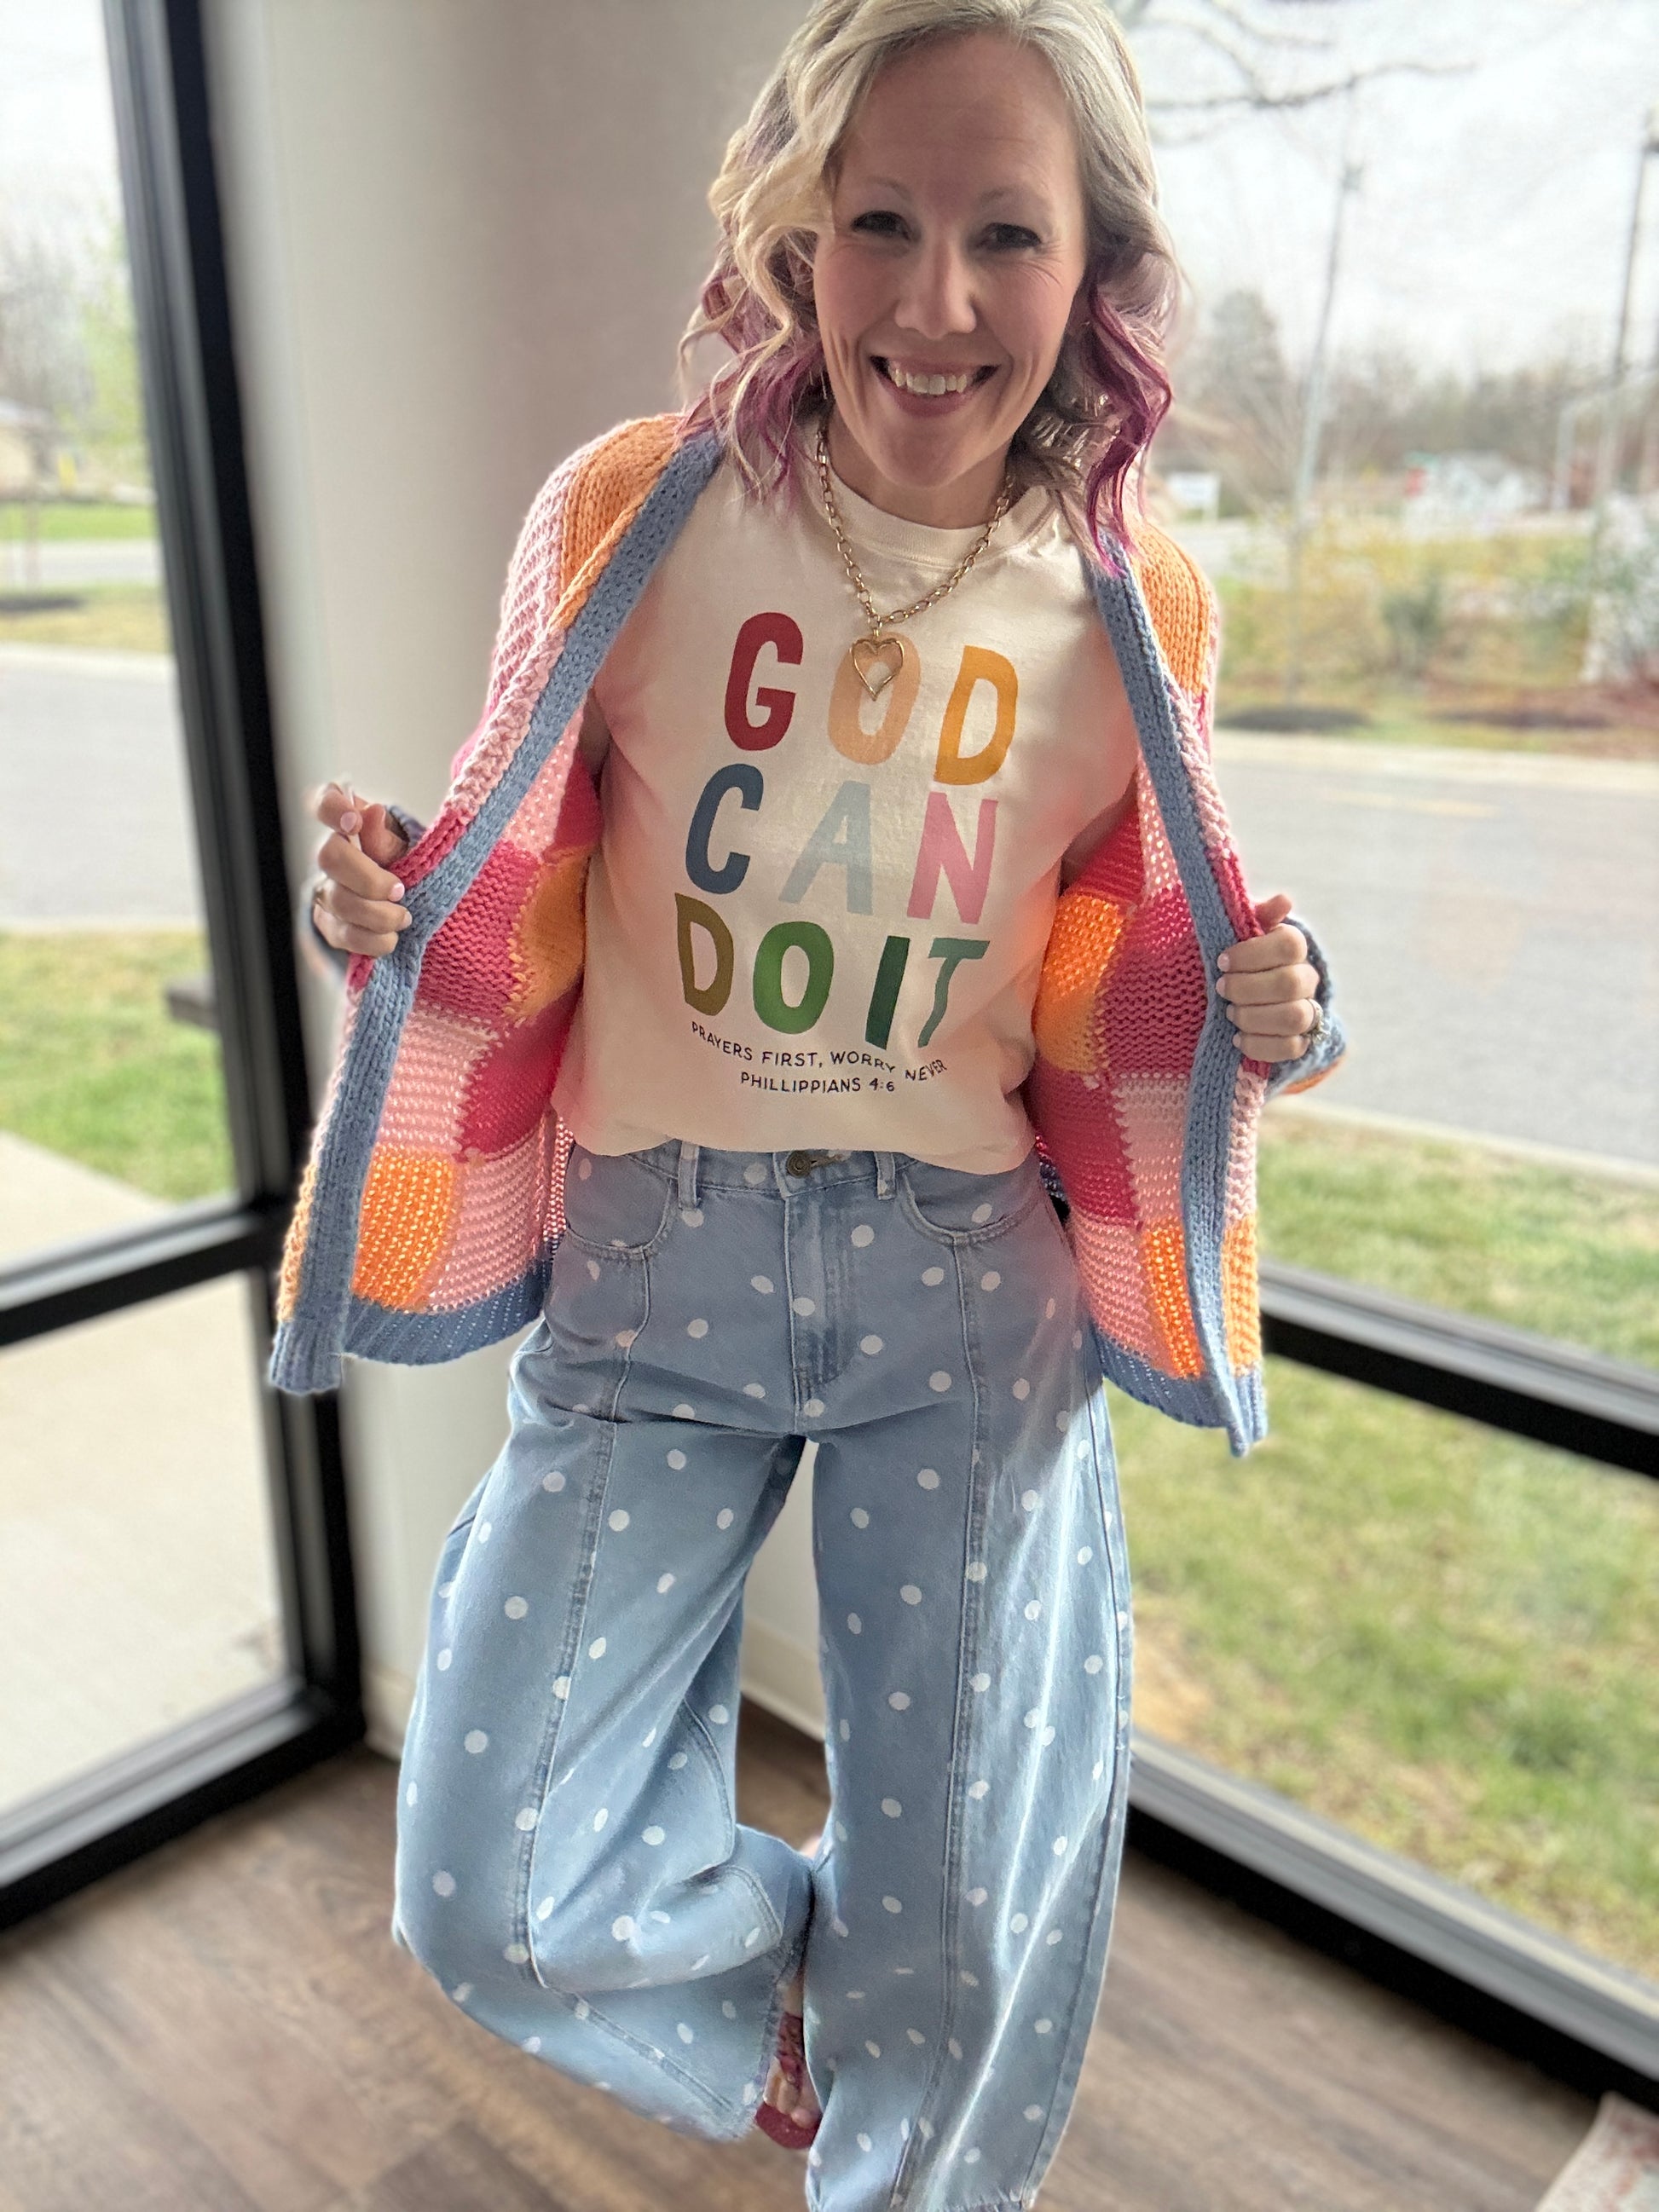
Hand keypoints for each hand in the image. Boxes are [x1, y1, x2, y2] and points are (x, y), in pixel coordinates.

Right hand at [310, 781, 411, 957]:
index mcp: (350, 822)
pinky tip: (390, 939)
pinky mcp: (330, 922)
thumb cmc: (408, 864)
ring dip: (374, 914)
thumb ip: (386, 836)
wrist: (416, 903)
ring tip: (404, 918)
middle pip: (328, 857)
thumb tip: (373, 812)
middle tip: (399, 890)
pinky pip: (341, 934)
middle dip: (367, 879)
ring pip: (335, 900)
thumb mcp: (406, 846)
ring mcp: (325, 888)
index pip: (325, 802)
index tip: (355, 823)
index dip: (332, 809)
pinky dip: (369, 940)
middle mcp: (330, 852)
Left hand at [1215, 892, 1321, 1061]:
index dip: (1253, 954)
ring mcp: (1305, 1010)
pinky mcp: (1298, 1041)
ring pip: (1294, 1017)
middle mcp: (1305, 977)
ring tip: (1229, 1013)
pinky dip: (1260, 1045)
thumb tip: (1284, 901)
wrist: (1224, 997)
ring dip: (1254, 1017)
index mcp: (1290, 946)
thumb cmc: (1225, 959)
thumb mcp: (1230, 932)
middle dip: (1248, 988)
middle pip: (1291, 983)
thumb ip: (1252, 917)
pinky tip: (1237, 1038)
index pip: (1289, 945)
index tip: (1221, 961)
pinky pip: (1291, 1048)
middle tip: (1220, 989)